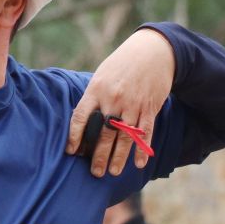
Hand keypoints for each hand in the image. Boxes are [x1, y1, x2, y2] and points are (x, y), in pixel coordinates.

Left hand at [66, 28, 175, 177]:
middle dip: (99, 156)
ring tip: (113, 172)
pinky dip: (143, 149)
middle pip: (104, 133)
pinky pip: (145, 132)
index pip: (81, 117)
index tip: (71, 152)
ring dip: (119, 157)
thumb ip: (93, 96)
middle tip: (95, 173)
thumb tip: (83, 121)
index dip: (74, 136)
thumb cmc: (122, 63)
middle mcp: (113, 99)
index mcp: (96, 90)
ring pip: (125, 137)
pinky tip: (139, 163)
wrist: (153, 51)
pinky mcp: (150, 107)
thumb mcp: (101, 75)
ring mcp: (133, 104)